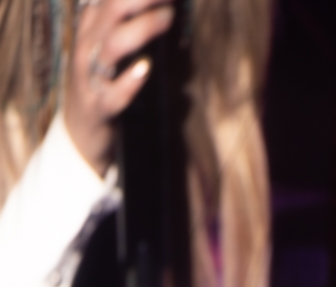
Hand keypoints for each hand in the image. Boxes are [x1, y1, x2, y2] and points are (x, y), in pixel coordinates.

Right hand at [64, 0, 175, 175]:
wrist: (79, 136)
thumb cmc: (103, 87)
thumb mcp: (110, 52)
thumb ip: (130, 29)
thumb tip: (167, 10)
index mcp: (92, 31)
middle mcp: (89, 48)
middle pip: (112, 10)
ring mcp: (92, 77)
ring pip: (113, 45)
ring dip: (142, 28)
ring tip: (168, 18)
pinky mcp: (100, 107)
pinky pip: (114, 93)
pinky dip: (130, 81)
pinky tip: (147, 68)